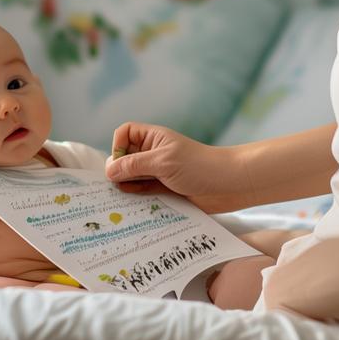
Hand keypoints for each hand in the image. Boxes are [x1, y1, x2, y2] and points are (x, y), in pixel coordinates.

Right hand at [106, 122, 227, 200]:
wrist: (229, 185)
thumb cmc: (199, 166)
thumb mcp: (163, 162)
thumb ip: (134, 165)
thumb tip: (108, 170)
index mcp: (153, 138)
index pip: (125, 133)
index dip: (118, 146)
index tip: (120, 163)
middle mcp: (153, 153)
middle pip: (125, 157)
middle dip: (118, 170)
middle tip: (115, 185)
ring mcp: (158, 172)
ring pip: (133, 177)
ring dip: (126, 186)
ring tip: (121, 199)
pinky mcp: (164, 191)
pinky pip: (143, 193)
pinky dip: (136, 198)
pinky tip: (132, 206)